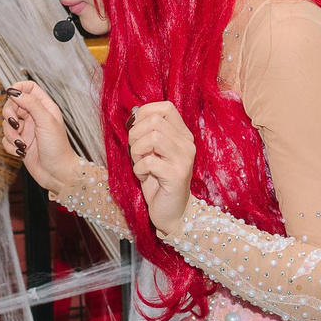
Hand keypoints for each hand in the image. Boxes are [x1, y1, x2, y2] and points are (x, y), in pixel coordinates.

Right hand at [1, 79, 83, 192]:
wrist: (57, 174)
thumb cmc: (58, 148)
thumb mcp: (46, 121)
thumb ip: (31, 104)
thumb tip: (15, 92)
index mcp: (44, 107)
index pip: (29, 88)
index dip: (18, 88)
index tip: (10, 94)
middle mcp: (34, 117)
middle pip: (12, 104)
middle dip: (9, 115)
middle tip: (15, 124)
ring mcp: (26, 130)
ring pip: (6, 123)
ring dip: (10, 134)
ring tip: (22, 144)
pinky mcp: (20, 144)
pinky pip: (5, 139)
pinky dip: (10, 146)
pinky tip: (21, 152)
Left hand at [128, 101, 195, 233]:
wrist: (172, 213)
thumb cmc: (159, 182)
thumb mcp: (153, 153)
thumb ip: (148, 134)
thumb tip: (134, 116)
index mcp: (182, 135)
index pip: (166, 107)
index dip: (145, 113)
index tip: (135, 129)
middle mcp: (187, 144)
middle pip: (155, 120)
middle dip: (136, 134)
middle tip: (135, 151)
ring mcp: (184, 159)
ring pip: (153, 137)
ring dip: (137, 150)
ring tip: (140, 163)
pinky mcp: (177, 175)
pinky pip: (149, 161)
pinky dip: (139, 168)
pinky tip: (144, 176)